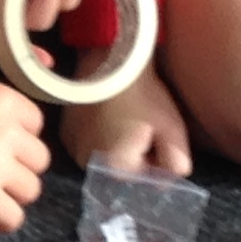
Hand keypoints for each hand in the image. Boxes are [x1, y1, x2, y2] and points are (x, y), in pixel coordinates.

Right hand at [0, 80, 50, 230]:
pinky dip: (6, 221)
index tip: (9, 150)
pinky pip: (14, 215)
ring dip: (15, 196)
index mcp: (1, 98)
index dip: (23, 140)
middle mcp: (7, 129)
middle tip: (2, 177)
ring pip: (31, 189)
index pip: (36, 124)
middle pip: (39, 159)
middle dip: (22, 170)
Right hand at [63, 64, 191, 175]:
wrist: (109, 60)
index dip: (156, 162)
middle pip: (121, 173)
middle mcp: (87, 165)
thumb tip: (172, 178)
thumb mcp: (171, 129)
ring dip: (115, 147)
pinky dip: (98, 136)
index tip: (158, 137)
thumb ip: (176, 163)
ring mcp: (72, 149)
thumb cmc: (143, 96)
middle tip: (143, 126)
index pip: (144, 181)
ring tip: (124, 119)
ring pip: (103, 159)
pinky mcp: (64, 133)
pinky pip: (86, 145)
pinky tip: (106, 116)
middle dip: (135, 156)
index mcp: (115, 169)